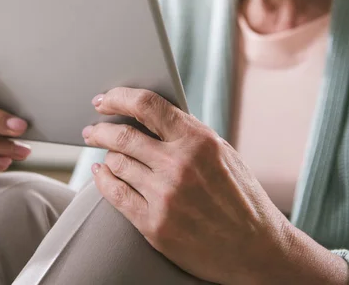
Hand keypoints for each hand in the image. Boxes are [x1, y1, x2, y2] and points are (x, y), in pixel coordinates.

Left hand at [81, 88, 289, 283]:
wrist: (257, 250)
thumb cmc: (241, 198)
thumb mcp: (223, 155)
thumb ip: (188, 135)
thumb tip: (148, 116)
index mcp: (200, 141)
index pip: (147, 105)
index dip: (119, 97)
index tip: (104, 99)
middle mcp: (180, 165)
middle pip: (123, 135)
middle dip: (100, 130)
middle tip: (91, 130)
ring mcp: (165, 196)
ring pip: (116, 163)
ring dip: (105, 155)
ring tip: (103, 153)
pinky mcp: (155, 225)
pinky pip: (115, 195)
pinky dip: (103, 179)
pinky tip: (101, 173)